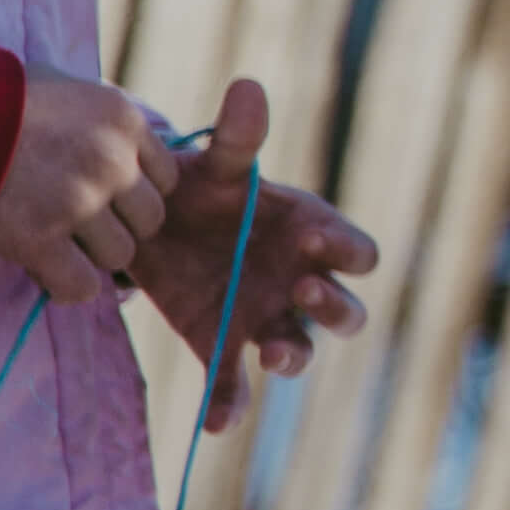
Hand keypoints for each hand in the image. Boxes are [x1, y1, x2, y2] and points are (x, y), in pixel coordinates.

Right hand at [0, 70, 171, 312]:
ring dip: (91, 256)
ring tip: (57, 242)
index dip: (135, 192)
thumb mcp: (63, 86)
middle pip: (149, 220)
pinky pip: (81, 286)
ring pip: (120, 256)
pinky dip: (66, 285)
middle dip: (119, 226)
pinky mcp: (38, 238)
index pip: (166, 177)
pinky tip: (45, 268)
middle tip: (80, 224)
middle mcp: (111, 160)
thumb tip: (120, 141)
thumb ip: (98, 117)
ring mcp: (77, 201)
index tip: (105, 194)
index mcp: (122, 120)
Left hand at [121, 79, 380, 432]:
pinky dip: (229, 405)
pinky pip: (233, 385)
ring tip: (273, 354)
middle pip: (344, 312)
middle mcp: (299, 284)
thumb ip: (236, 138)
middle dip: (333, 309)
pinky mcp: (221, 345)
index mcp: (311, 236)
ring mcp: (264, 320)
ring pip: (298, 350)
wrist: (152, 224)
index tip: (320, 242)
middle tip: (305, 292)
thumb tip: (247, 87)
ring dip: (294, 355)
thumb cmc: (203, 191)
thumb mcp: (217, 166)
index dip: (347, 252)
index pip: (356, 252)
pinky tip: (215, 422)